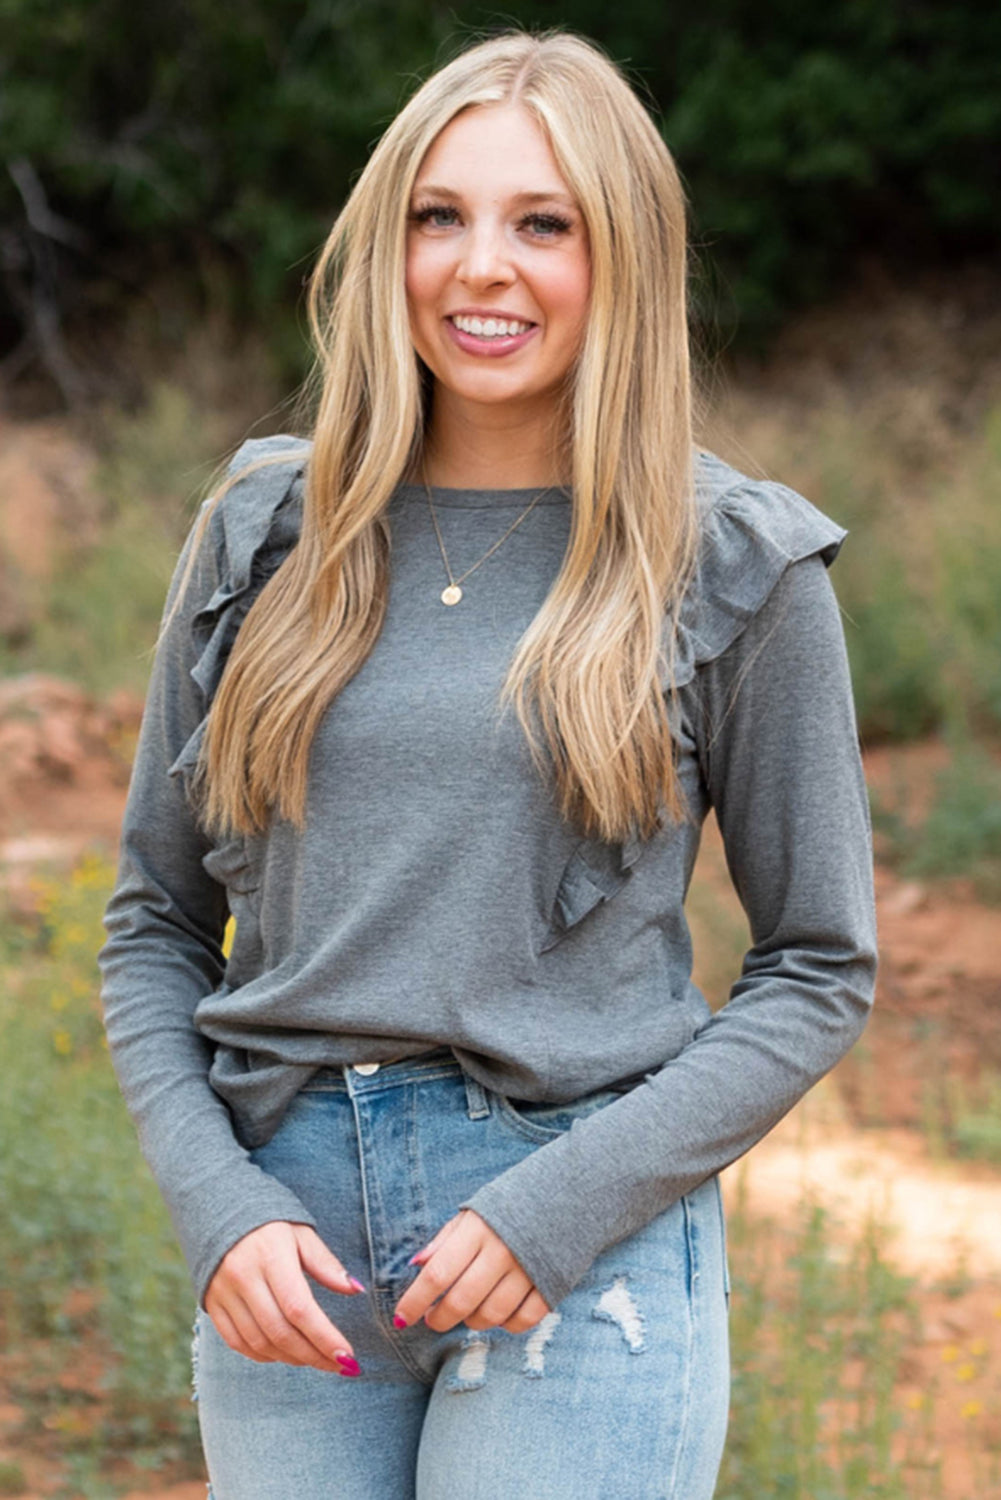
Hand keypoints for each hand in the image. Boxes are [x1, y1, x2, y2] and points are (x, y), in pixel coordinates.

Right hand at [204, 1221, 365, 1372]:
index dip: (324, 1337)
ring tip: (316, 1359)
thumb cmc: (269, 1222)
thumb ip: (326, 1264)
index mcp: (270, 1256)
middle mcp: (244, 1278)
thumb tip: (355, 1290)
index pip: (300, 1309)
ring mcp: (224, 1294)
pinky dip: (263, 1355)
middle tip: (339, 1365)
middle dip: (313, 1355)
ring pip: (260, 1342)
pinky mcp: (212, 1305)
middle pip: (280, 1331)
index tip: (347, 1356)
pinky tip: (284, 1354)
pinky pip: (237, 1343)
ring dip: (291, 1358)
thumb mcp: (301, 1233)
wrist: (217, 1210)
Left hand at [393, 1209, 551, 1333]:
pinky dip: (506, 1325)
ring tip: (466, 1312)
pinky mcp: (552, 1285)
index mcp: (478, 1228)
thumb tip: (417, 1266)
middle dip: (439, 1318)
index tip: (401, 1318)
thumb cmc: (513, 1202)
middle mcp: (502, 1251)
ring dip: (471, 1322)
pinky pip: (522, 1321)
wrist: (572, 1190)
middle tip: (432, 1319)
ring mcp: (529, 1270)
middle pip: (461, 1301)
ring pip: (490, 1316)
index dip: (415, 1301)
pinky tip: (498, 1314)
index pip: (437, 1274)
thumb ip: (445, 1239)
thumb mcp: (474, 1211)